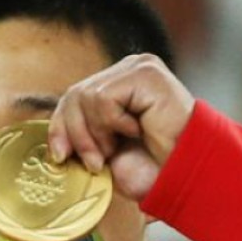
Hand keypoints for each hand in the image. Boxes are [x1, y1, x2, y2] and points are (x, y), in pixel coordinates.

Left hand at [48, 54, 194, 199]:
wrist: (187, 173)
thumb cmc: (156, 167)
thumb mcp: (108, 151)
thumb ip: (84, 135)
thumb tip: (53, 141)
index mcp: (121, 84)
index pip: (75, 96)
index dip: (60, 126)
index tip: (60, 156)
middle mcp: (129, 69)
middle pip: (75, 95)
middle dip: (75, 134)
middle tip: (94, 163)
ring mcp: (138, 67)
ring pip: (86, 97)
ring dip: (96, 134)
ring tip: (118, 148)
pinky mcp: (145, 72)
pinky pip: (103, 98)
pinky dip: (113, 123)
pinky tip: (137, 131)